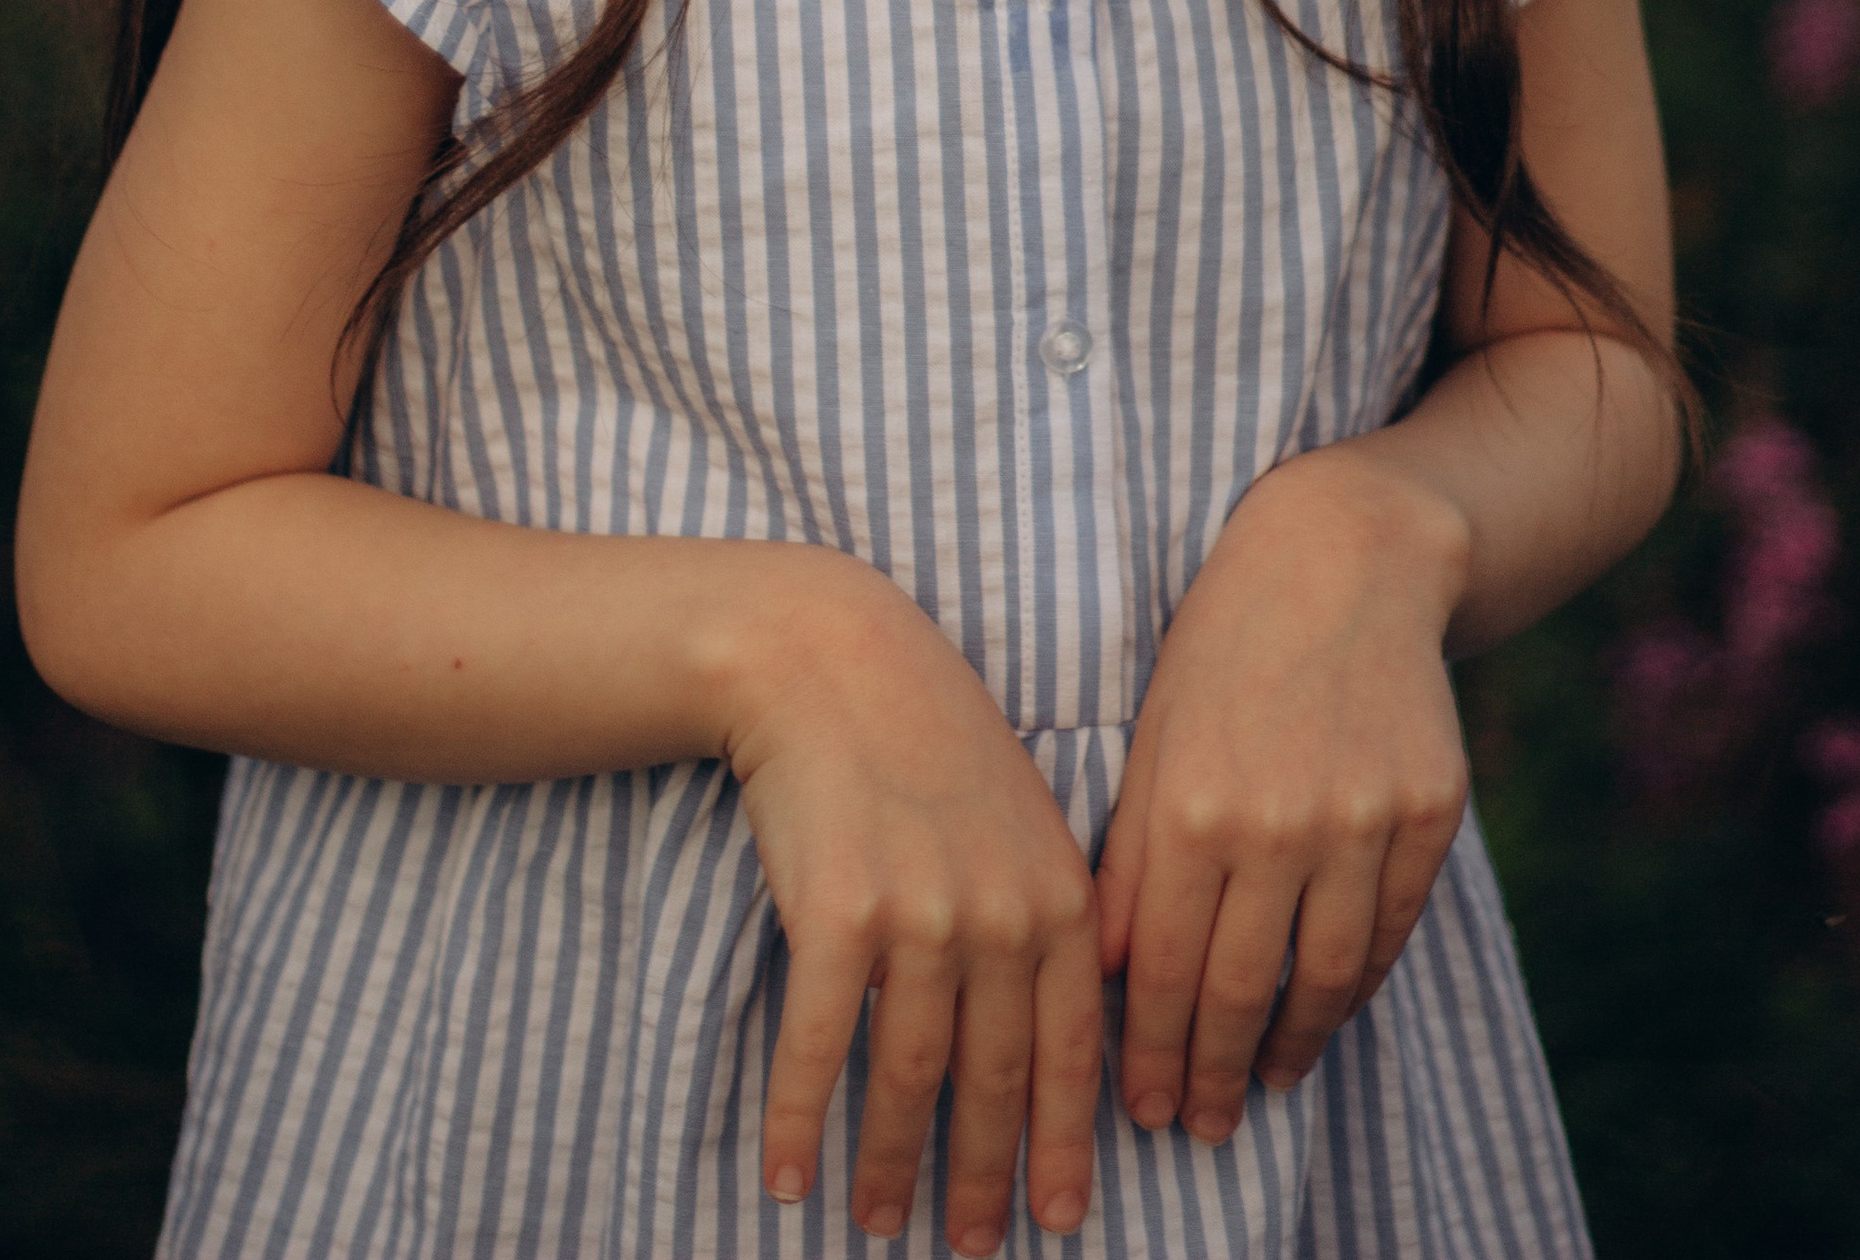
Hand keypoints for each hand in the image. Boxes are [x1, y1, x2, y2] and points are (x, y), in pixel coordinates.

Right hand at [727, 558, 1104, 1251]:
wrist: (835, 659)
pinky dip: (801, 1121)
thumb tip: (1065, 1031)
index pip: (1071, 1056)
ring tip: (879, 1219)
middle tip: (969, 1247)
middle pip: (993, 1084)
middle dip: (981, 1178)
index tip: (1058, 1217)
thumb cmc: (930, 738)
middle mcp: (1001, 917)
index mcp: (1060, 898)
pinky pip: (818, 1047)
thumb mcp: (1022, 819)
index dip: (1064, 1146)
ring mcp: (920, 917)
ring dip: (890, 1163)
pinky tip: (788, 1176)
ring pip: (908, 1078)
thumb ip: (1049, 917)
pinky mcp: (836, 913)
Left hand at [1096, 446, 1472, 1144]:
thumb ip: (1133, 862)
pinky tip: (1326, 1011)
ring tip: (1265, 1084)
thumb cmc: (1224, 646)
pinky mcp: (1429, 809)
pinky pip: (1391, 931)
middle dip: (1216, 1075)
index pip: (1168, 972)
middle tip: (1200, 1125)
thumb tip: (1114, 981)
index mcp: (1192, 802)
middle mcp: (1279, 820)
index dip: (1156, 1053)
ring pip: (1327, 977)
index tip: (1144, 1107)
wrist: (1344, 558)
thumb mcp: (1154, 738)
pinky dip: (1356, 987)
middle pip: (1245, 992)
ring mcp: (1363, 817)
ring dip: (1291, 1048)